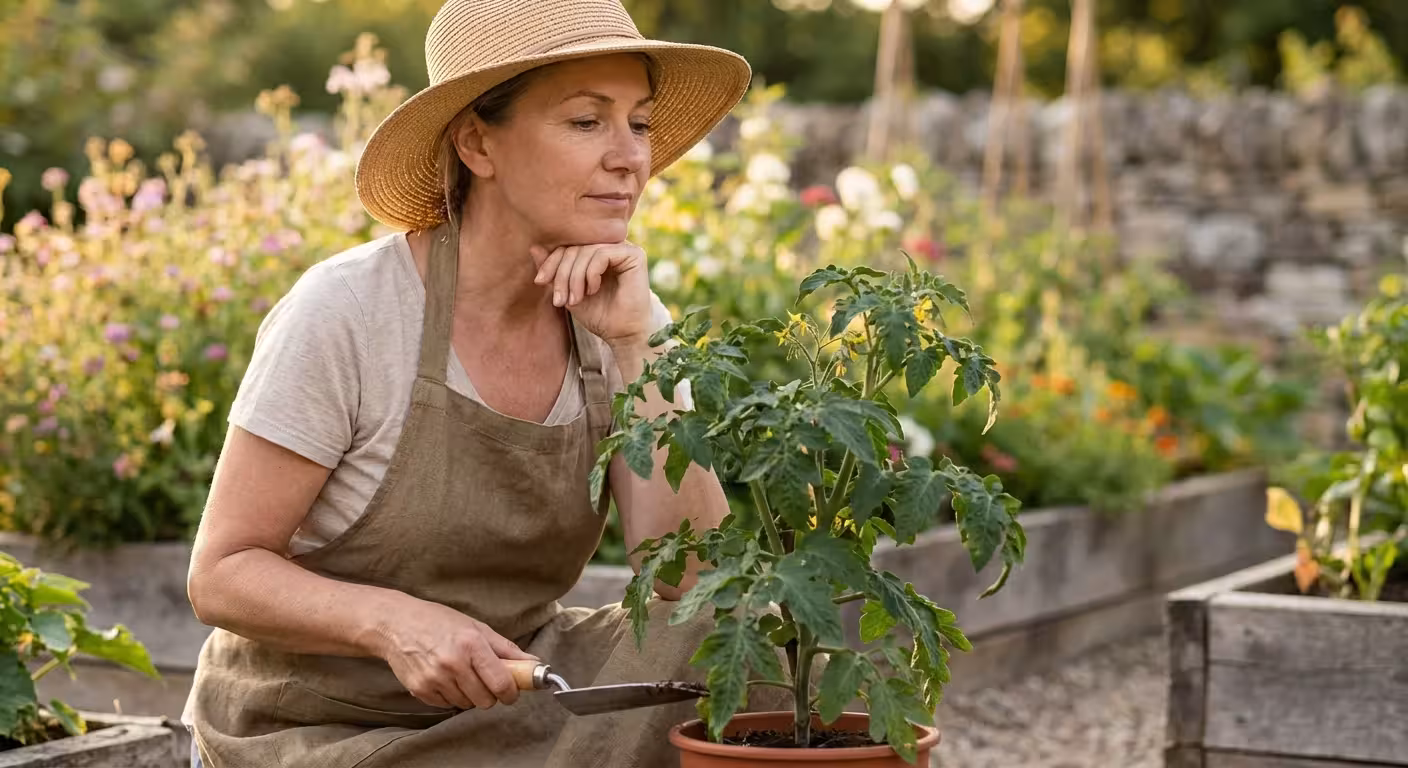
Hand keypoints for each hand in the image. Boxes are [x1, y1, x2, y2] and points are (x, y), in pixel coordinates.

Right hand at [377, 599, 537, 709]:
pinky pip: (447, 705)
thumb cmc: (438, 621)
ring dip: (469, 695)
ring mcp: (434, 679)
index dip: (511, 692)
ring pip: (466, 705)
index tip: (511, 691)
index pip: (501, 683)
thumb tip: (533, 664)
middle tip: (483, 678)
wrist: (396, 624)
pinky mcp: (420, 690)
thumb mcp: (476, 627)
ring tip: (460, 674)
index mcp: (471, 645)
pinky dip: (450, 696)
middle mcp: (453, 664)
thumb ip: (505, 649)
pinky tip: (444, 678)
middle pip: (485, 700)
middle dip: (489, 694)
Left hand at [531, 242, 652, 346]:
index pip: (567, 246)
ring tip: (574, 299)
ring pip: (586, 251)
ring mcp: (624, 249)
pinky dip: (591, 273)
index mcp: (597, 253)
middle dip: (561, 273)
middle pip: (575, 248)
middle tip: (559, 299)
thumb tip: (534, 247)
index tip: (540, 281)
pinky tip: (592, 290)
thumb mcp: (568, 292)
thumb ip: (554, 272)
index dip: (551, 261)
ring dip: (574, 277)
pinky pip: (602, 254)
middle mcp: (611, 247)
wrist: (622, 334)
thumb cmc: (599, 315)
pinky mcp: (634, 255)